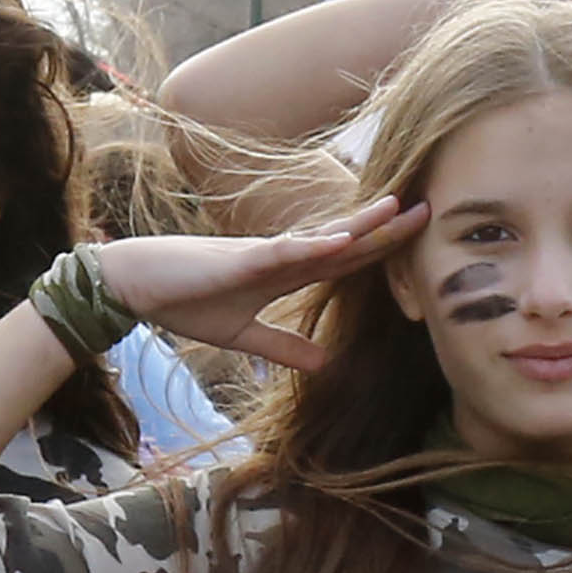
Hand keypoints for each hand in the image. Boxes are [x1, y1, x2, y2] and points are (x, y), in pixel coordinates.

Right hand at [88, 201, 428, 373]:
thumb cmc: (186, 302)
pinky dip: (314, 245)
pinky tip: (342, 240)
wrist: (139, 286)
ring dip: (359, 225)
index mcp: (285, 273)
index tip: (417, 239)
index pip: (344, 261)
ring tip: (398, 210)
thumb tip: (325, 363)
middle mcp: (283, 256)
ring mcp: (265, 254)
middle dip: (386, 230)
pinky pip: (285, 251)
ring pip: (322, 237)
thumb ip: (283, 348)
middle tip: (432, 209)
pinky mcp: (243, 259)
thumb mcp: (243, 335)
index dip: (380, 251)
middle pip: (346, 242)